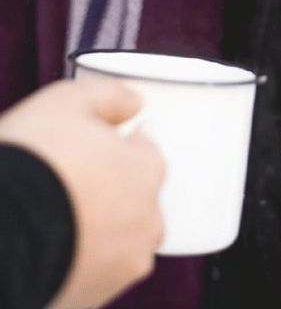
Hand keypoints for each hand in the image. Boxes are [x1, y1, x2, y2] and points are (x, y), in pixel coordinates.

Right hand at [0, 80, 164, 308]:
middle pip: (132, 198)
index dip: (110, 148)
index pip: (143, 152)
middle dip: (105, 191)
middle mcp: (146, 221)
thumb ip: (109, 96)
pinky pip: (89, 276)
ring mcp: (121, 267)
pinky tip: (42, 250)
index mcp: (148, 170)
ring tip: (48, 220)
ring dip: (93, 231)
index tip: (81, 152)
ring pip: (115, 241)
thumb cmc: (27, 164)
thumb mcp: (65, 102)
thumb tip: (134, 102)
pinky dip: (73, 265)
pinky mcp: (91, 301)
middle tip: (60, 186)